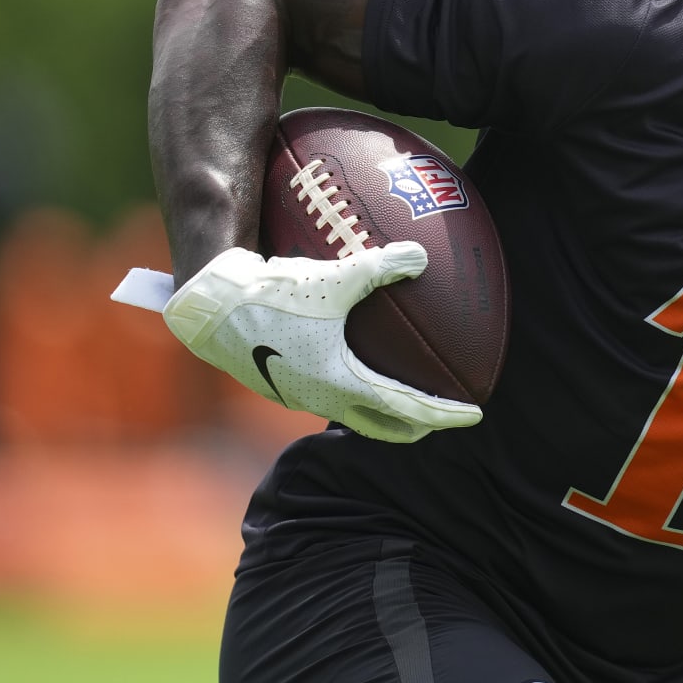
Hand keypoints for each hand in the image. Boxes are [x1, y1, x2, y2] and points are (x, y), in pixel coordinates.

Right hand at [161, 244, 481, 442]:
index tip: (473, 415)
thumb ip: (380, 266)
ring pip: (350, 413)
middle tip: (442, 418)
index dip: (443, 414)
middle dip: (416, 427)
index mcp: (341, 382)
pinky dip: (352, 393)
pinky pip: (327, 395)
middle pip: (381, 426)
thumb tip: (422, 256)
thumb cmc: (270, 294)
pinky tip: (352, 366)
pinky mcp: (278, 382)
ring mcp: (297, 394)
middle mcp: (320, 398)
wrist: (208, 307)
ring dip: (381, 412)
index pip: (406, 409)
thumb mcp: (332, 277)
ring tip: (402, 398)